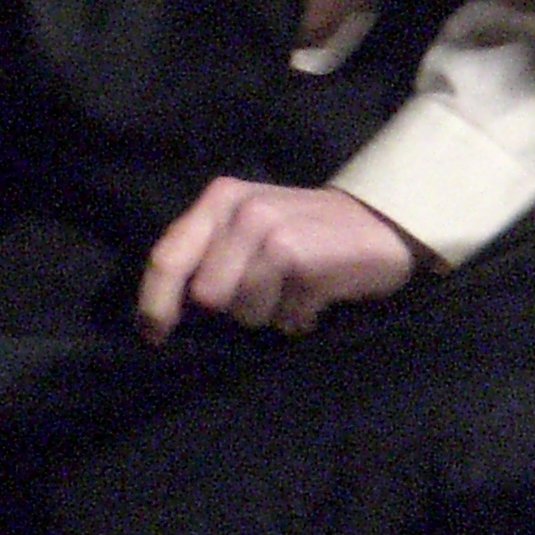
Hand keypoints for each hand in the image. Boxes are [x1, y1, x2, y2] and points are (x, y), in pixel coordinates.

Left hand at [138, 179, 419, 342]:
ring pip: (245, 310)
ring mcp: (274, 232)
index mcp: (220, 200)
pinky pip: (284, 316)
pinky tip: (316, 297)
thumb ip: (208, 255)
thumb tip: (164, 312)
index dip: (155, 302)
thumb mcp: (248, 229)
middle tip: (266, 294)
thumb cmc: (306, 233)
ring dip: (270, 314)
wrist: (382, 225)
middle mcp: (243, 210)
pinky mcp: (305, 260)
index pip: (167, 256)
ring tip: (294, 291)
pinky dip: (300, 317)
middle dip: (233, 308)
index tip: (152, 334)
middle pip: (206, 295)